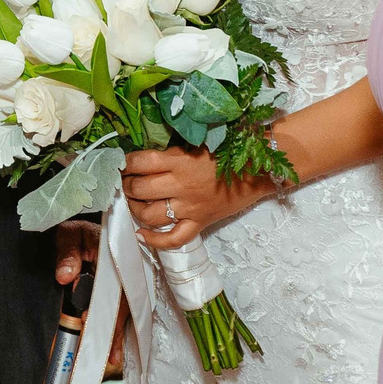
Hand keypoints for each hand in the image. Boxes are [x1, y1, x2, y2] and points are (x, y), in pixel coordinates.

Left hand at [51, 218, 127, 371]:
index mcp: (110, 251)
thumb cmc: (75, 231)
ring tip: (111, 358)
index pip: (110, 281)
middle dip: (113, 328)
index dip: (102, 303)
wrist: (81, 227)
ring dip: (117, 335)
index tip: (88, 320)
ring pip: (124, 310)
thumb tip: (64, 276)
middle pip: (121, 302)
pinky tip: (113, 351)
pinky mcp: (121, 290)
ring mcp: (123, 280)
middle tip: (105, 353)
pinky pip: (122, 312)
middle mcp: (122, 267)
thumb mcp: (67, 235)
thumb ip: (66, 254)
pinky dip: (117, 331)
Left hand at [121, 146, 270, 249]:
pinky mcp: (200, 223)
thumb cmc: (228, 152)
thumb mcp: (197, 143)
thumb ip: (172, 150)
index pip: (141, 162)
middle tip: (126, 181)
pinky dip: (154, 240)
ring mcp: (190, 208)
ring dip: (135, 208)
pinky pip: (173, 239)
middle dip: (128, 184)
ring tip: (133, 201)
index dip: (127, 162)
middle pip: (140, 188)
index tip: (124, 162)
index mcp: (180, 160)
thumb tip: (143, 155)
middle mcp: (182, 185)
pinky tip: (141, 235)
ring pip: (149, 214)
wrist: (258, 171)